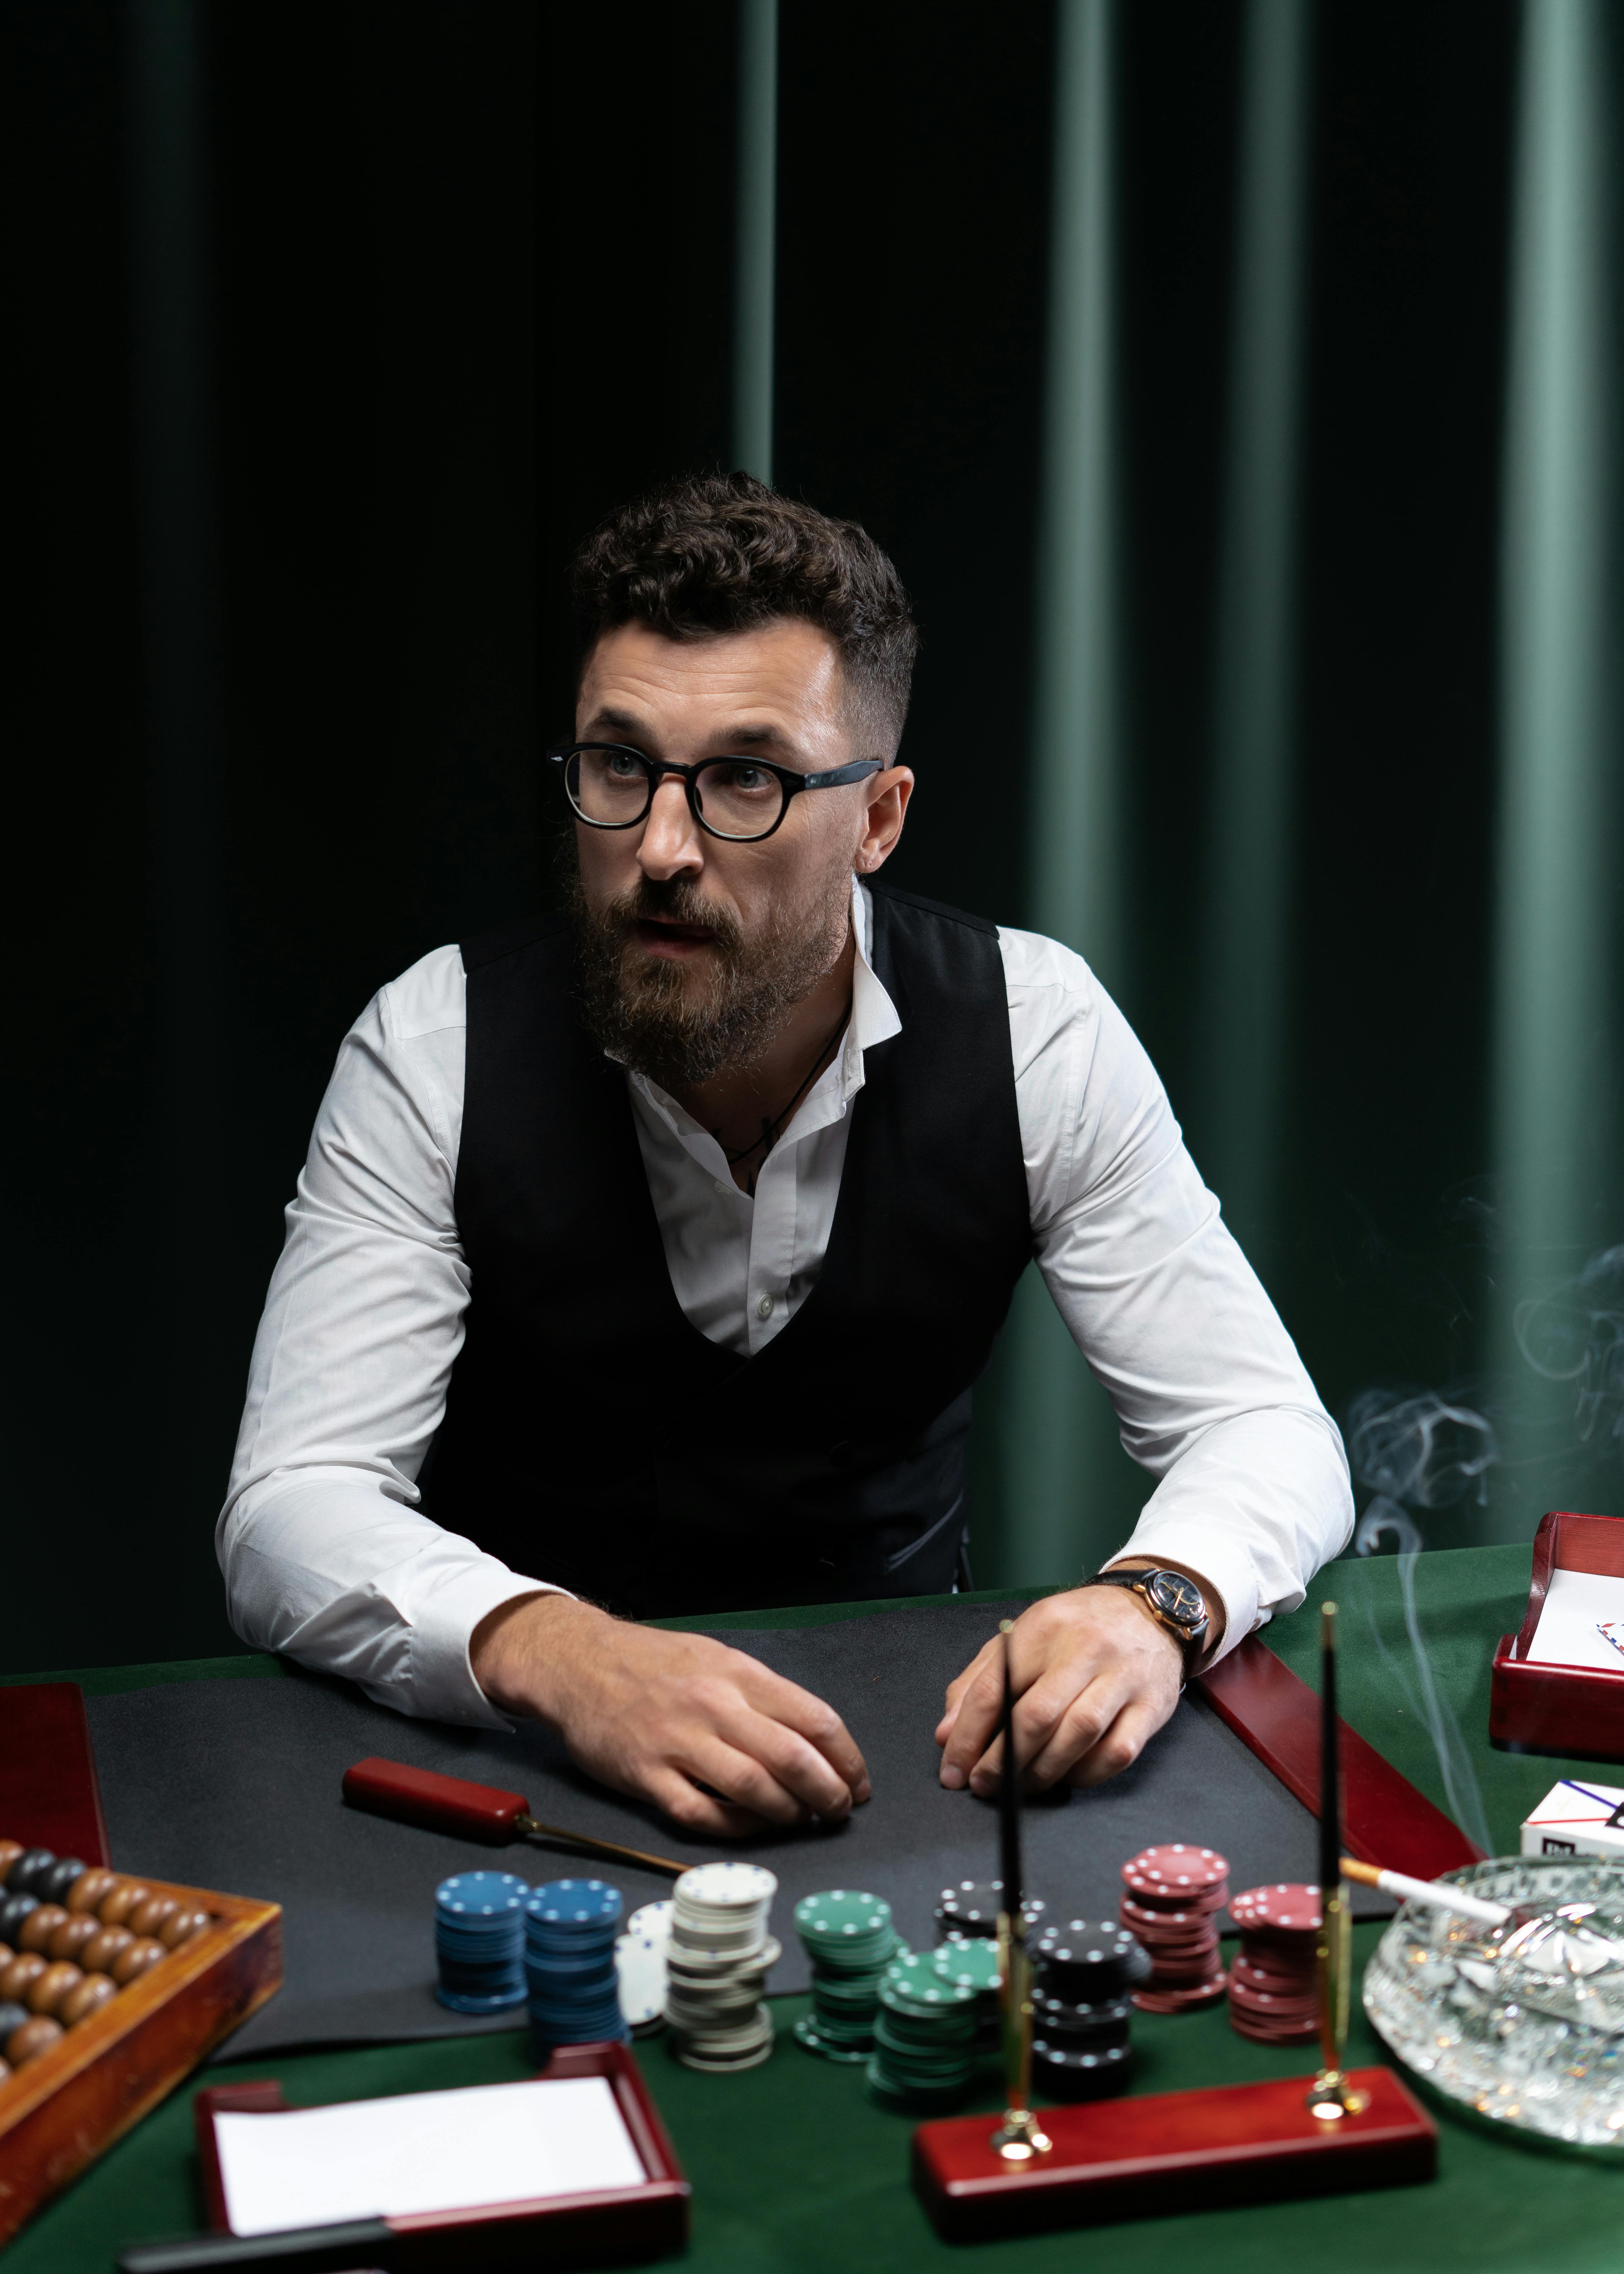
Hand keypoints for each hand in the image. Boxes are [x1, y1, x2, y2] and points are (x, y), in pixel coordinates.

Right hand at [471, 1594, 870, 1836]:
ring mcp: (678, 1743)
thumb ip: (762, 1695)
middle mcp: (713, 1706)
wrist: (578, 1663)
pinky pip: (703, 1814)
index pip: (814, 1719)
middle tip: (838, 1811)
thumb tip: (814, 1740)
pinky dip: (737, 1827)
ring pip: (754, 1790)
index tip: (857, 1781)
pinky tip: (752, 1826)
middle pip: (792, 1758)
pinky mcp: (646, 1777)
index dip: (847, 1758)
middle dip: (828, 1793)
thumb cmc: (655, 1663)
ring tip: (799, 1820)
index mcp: (738, 1673)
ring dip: (788, 1813)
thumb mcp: (716, 1658)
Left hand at [935, 1570, 1218, 1796]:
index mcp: (1043, 1628)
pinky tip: (1068, 1777)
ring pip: (1077, 1735)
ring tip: (1020, 1787)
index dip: (968, 1735)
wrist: (1151, 1610)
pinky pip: (1117, 1752)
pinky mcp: (1152, 1706)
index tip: (953, 1769)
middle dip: (1001, 1760)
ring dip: (1042, 1772)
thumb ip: (978, 1681)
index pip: (995, 1687)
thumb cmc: (1077, 1628)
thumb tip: (946, 1735)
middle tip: (982, 1785)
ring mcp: (1123, 1677)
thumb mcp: (1021, 1637)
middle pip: (1036, 1715)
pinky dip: (1087, 1774)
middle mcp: (1085, 1649)